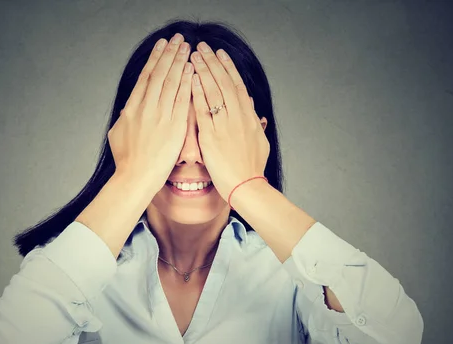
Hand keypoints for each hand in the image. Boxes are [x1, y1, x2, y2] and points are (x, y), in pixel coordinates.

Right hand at [108, 33, 192, 192]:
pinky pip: (181, 100)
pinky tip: (191, 70)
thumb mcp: (118, 135)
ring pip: (170, 83)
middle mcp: (145, 109)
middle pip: (158, 74)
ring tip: (186, 48)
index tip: (161, 46)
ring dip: (179, 62)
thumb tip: (127, 110)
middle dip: (169, 54)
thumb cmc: (126, 162)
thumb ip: (124, 119)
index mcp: (131, 109)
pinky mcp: (173, 127)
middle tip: (177, 39)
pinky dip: (186, 83)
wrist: (134, 179)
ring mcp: (159, 117)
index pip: (145, 77)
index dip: (155, 59)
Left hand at [189, 43, 269, 201]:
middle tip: (203, 47)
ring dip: (203, 71)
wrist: (247, 187)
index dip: (228, 68)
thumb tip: (258, 115)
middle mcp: (238, 117)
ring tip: (194, 55)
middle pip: (225, 83)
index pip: (237, 86)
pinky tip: (191, 79)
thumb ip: (257, 127)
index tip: (220, 54)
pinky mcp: (212, 136)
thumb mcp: (260, 143)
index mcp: (249, 118)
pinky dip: (198, 93)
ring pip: (214, 92)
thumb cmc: (252, 169)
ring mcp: (225, 125)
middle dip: (213, 63)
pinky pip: (203, 110)